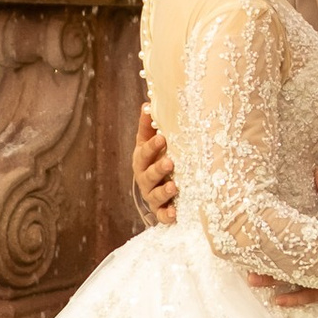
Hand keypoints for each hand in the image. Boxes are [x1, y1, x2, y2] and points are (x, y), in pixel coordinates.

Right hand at [132, 104, 177, 227]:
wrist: (156, 188)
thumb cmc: (156, 158)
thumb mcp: (152, 142)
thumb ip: (149, 125)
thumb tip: (147, 102)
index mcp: (142, 159)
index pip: (144, 151)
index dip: (152, 145)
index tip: (163, 138)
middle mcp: (144, 178)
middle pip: (148, 173)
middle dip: (158, 168)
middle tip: (170, 162)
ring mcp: (151, 195)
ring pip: (155, 194)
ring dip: (164, 191)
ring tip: (174, 186)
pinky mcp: (160, 211)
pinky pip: (162, 215)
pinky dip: (167, 215)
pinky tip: (175, 214)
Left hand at [251, 180, 317, 308]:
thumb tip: (315, 170)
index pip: (290, 239)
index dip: (271, 240)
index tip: (251, 238)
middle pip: (286, 261)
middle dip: (265, 261)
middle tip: (244, 262)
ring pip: (294, 280)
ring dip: (273, 280)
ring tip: (253, 280)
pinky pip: (311, 296)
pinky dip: (295, 299)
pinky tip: (278, 301)